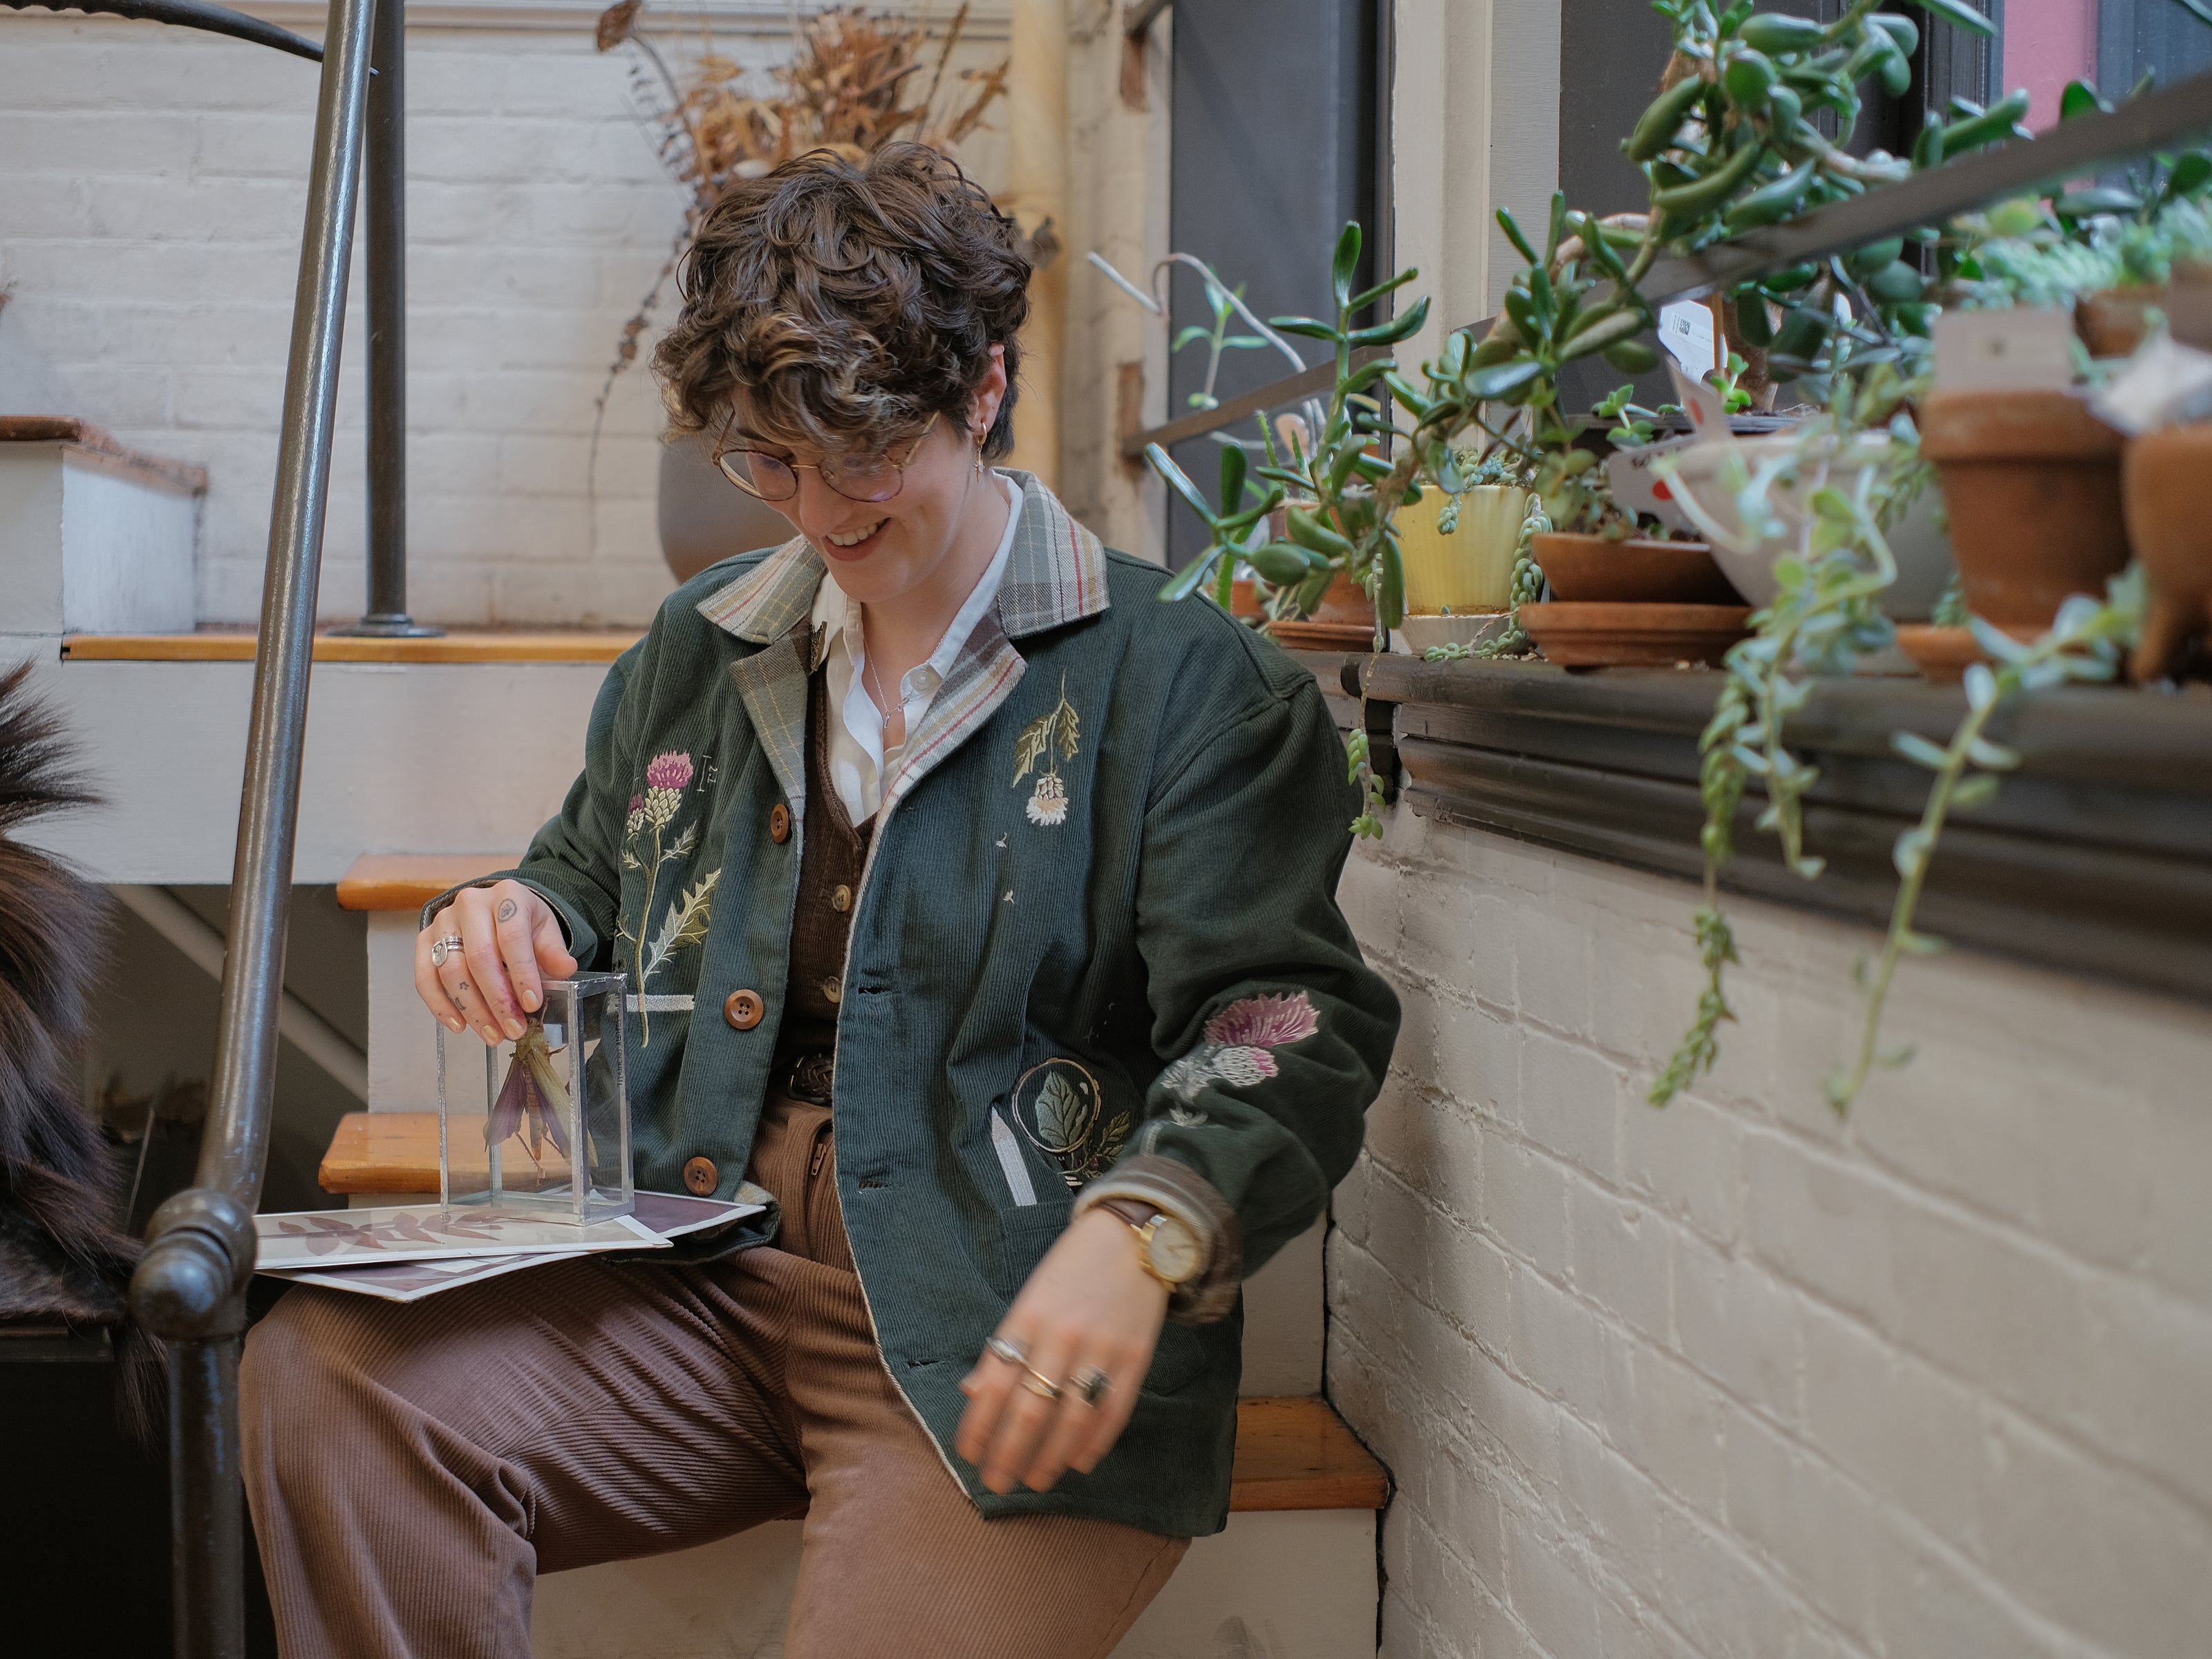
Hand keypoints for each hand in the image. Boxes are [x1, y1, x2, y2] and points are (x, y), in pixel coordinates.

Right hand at [415, 880, 576, 1044]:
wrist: (495, 909)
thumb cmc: (522, 923)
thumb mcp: (545, 931)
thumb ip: (553, 951)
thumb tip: (565, 969)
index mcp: (507, 896)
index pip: (512, 937)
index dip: (522, 973)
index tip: (532, 1004)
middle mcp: (470, 904)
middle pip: (479, 957)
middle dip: (497, 999)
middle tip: (513, 1029)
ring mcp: (443, 922)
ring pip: (451, 971)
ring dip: (472, 1009)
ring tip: (493, 1035)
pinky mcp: (424, 940)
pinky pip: (425, 977)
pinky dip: (440, 1006)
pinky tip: (460, 1026)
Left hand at [955, 1207, 1168, 1493]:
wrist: (1134, 1237)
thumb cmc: (1072, 1269)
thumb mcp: (1028, 1298)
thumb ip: (1004, 1346)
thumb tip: (973, 1395)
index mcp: (1027, 1317)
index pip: (994, 1384)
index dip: (978, 1427)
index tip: (969, 1456)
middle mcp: (1061, 1336)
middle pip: (1030, 1410)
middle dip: (1009, 1454)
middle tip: (998, 1483)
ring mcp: (1102, 1349)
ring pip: (1071, 1419)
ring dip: (1050, 1457)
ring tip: (1036, 1479)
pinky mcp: (1136, 1359)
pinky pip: (1113, 1412)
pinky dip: (1094, 1443)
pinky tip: (1078, 1462)